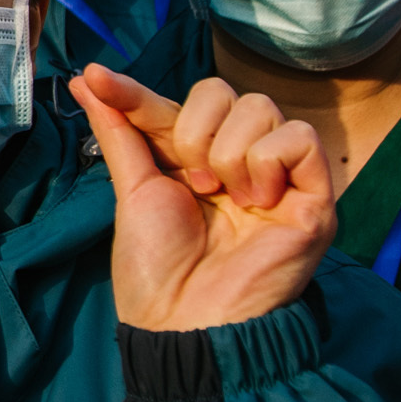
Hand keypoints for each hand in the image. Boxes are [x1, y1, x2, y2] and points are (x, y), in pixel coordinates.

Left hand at [68, 68, 335, 330]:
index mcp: (195, 159)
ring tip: (226, 201)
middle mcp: (239, 161)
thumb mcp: (132, 191)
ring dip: (228, 154)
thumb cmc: (157, 271)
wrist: (185, 322)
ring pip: (260, 107)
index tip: (97, 79)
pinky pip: (300, 137)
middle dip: (194, 134)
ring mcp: (278, 177)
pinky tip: (257, 204)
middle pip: (223, 91)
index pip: (175, 104)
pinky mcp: (314, 197)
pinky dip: (268, 163)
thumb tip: (85, 80)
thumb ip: (119, 130)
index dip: (135, 93)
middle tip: (194, 186)